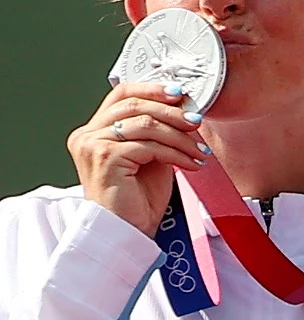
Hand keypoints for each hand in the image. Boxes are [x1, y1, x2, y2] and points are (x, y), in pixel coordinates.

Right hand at [71, 85, 201, 232]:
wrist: (125, 231)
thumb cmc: (136, 200)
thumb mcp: (149, 158)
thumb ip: (156, 134)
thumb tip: (183, 113)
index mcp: (93, 131)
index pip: (121, 94)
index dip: (152, 89)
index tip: (180, 94)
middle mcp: (87, 134)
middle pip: (135, 105)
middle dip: (172, 113)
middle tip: (197, 122)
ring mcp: (93, 144)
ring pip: (146, 124)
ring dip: (180, 137)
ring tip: (200, 151)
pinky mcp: (106, 158)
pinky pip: (149, 146)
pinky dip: (176, 153)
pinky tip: (191, 163)